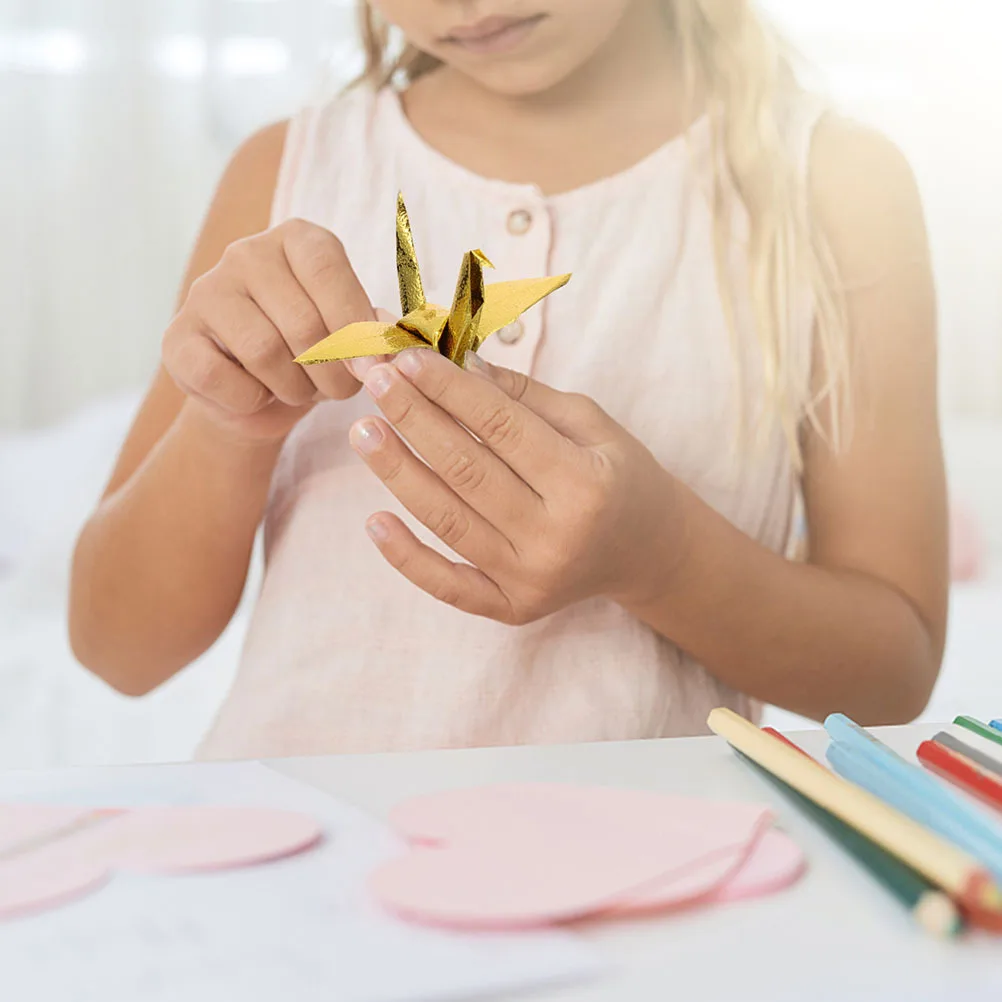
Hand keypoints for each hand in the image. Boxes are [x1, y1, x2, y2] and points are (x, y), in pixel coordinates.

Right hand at [163, 219, 383, 441]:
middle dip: (332, 372)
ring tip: (301, 391)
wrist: (258, 397)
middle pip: (302, 321)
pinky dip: (250, 400)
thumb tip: (388, 343)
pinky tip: (257, 394)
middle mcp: (247, 253)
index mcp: (297, 239)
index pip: (328, 271)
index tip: (375, 368)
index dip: (355, 326)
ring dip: (294, 388)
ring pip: (264, 351)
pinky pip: (221, 377)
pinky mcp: (177, 338)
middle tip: (340, 390)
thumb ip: (372, 333)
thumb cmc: (314, 357)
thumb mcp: (351, 337)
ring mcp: (206, 291)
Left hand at [349, 349, 683, 623]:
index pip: (500, 426)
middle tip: (374, 380)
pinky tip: (373, 522)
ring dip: (397, 473)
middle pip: (467, 469)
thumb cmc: (617, 475)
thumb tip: (454, 362)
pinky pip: (449, 585)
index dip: (448, 388)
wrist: (646, 549)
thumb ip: (523, 396)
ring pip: (448, 520)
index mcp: (584, 481)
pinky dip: (407, 557)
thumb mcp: (589, 422)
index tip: (407, 357)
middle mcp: (557, 535)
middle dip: (413, 419)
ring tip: (363, 432)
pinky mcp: (512, 607)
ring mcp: (532, 577)